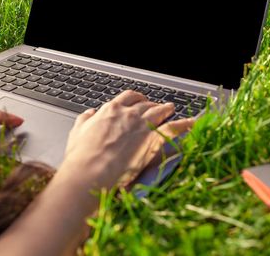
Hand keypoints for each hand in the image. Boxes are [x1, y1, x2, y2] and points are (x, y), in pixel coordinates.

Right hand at [64, 90, 193, 188]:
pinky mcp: (154, 138)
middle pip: (145, 103)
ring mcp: (142, 124)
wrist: (91, 172)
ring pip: (159, 110)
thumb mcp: (77, 133)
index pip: (126, 98)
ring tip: (171, 108)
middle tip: (155, 107)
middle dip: (151, 104)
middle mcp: (128, 113)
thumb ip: (85, 120)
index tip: (137, 102)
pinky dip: (185, 124)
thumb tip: (90, 114)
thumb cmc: (82, 157)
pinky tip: (192, 123)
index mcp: (110, 110)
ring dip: (167, 108)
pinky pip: (175, 127)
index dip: (134, 100)